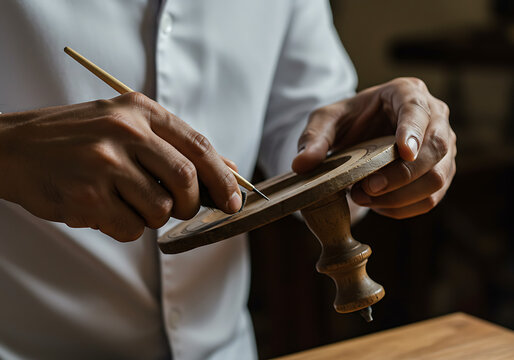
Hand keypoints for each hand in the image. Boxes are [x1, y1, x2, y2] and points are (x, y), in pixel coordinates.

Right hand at [0, 92, 241, 240]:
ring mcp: (104, 163)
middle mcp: (124, 131)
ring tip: (126, 201)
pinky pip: (130, 229)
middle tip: (180, 209)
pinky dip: (125, 228)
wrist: (13, 147)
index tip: (235, 201)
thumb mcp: (127, 125)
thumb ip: (177, 146)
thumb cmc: (78, 139)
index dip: (223, 179)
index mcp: (140, 110)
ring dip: (152, 217)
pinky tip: (103, 209)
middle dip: (191, 204)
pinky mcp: (86, 196)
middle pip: (186, 181)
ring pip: (160, 210)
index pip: (199, 147)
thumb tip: (229, 169)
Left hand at [292, 77, 455, 218]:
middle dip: (402, 174)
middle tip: (367, 188)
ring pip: (437, 178)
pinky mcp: (441, 173)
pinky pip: (430, 199)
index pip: (417, 110)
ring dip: (400, 196)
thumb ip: (313, 138)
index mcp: (407, 93)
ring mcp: (443, 147)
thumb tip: (301, 165)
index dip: (413, 132)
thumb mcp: (325, 121)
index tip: (404, 152)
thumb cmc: (348, 121)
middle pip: (435, 148)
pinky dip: (402, 208)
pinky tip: (376, 204)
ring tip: (363, 197)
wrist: (361, 135)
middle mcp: (434, 117)